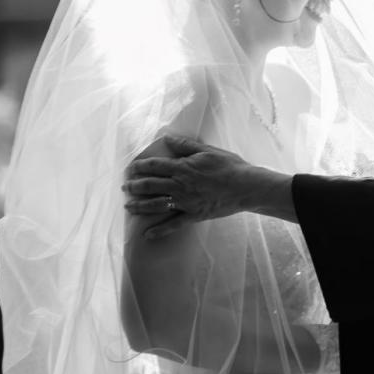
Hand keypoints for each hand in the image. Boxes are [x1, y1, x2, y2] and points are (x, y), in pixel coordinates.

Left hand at [124, 135, 254, 238]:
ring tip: (129, 206)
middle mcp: (180, 185)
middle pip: (150, 185)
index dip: (140, 167)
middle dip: (134, 186)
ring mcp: (185, 202)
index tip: (131, 168)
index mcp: (182, 167)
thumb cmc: (230, 166)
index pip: (154, 166)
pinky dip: (159, 231)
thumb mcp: (208, 150)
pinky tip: (147, 235)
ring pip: (156, 204)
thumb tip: (167, 138)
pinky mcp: (194, 215)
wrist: (247, 186)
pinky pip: (173, 225)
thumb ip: (186, 145)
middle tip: (126, 187)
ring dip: (139, 205)